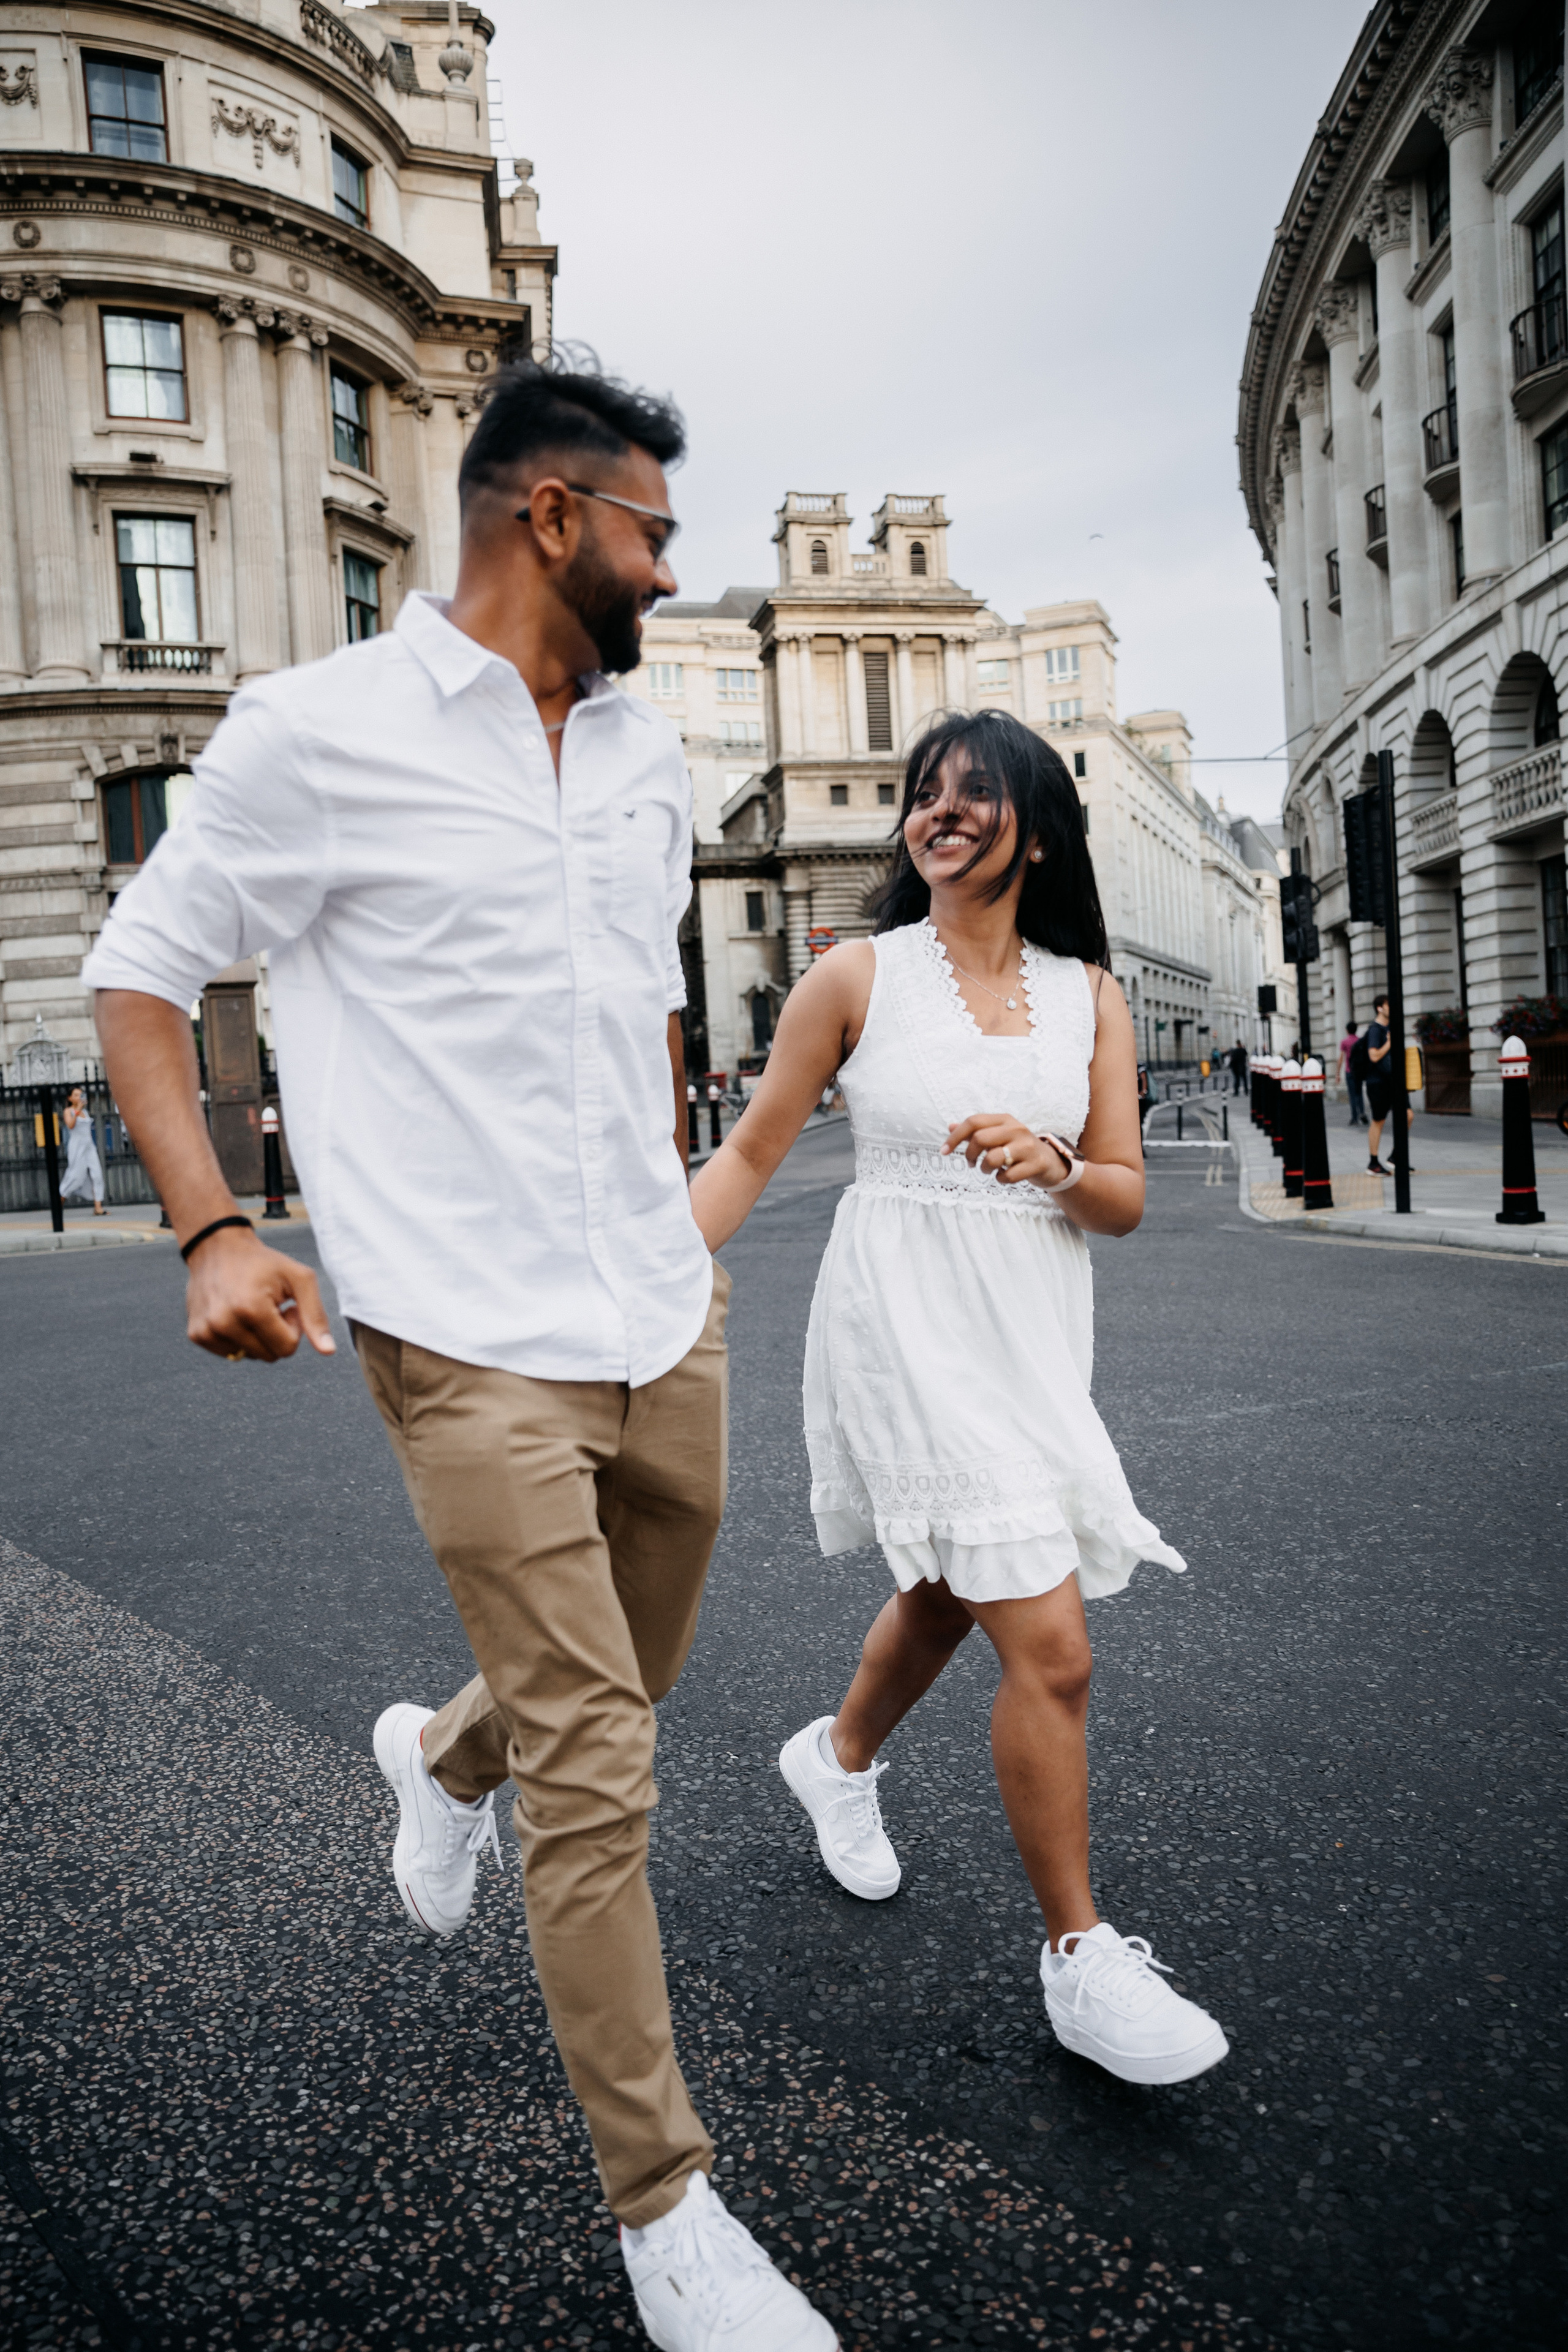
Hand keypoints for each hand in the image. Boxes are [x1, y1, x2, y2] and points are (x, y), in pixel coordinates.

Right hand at [184, 1227, 336, 1361]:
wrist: (218, 1247)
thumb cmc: (263, 1262)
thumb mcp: (299, 1279)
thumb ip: (315, 1315)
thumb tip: (328, 1351)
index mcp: (250, 1309)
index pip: (287, 1348)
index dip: (294, 1328)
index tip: (286, 1306)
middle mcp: (224, 1323)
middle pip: (269, 1356)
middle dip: (277, 1335)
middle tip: (270, 1306)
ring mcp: (207, 1331)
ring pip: (251, 1356)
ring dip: (258, 1337)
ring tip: (252, 1308)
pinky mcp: (197, 1335)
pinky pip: (231, 1354)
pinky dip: (239, 1338)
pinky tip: (236, 1314)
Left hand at [942, 1114, 1069, 1189]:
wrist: (1050, 1161)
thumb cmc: (1017, 1148)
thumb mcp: (998, 1136)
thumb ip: (975, 1131)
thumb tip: (950, 1126)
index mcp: (1004, 1120)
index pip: (973, 1122)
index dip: (955, 1137)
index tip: (943, 1151)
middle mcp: (1016, 1129)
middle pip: (980, 1139)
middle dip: (970, 1155)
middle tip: (972, 1163)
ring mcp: (1027, 1146)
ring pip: (992, 1158)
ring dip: (984, 1169)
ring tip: (987, 1170)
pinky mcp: (1036, 1164)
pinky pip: (1008, 1176)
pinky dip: (1000, 1179)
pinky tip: (1003, 1177)